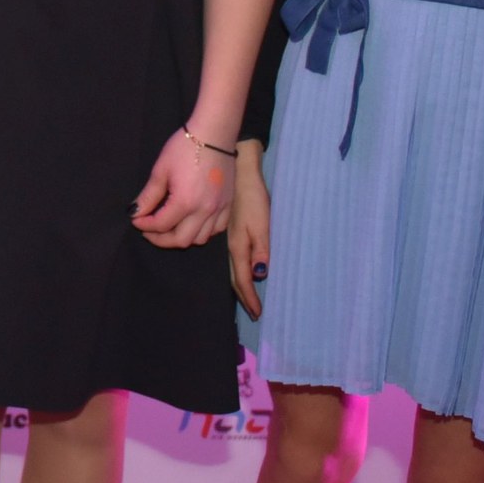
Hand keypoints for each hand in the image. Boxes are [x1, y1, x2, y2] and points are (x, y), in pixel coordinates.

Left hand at [132, 129, 234, 249]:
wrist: (214, 134)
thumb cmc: (183, 148)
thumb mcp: (160, 171)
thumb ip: (148, 196)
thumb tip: (135, 213)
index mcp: (186, 202)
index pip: (161, 225)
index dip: (145, 225)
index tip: (136, 220)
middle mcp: (205, 210)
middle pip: (181, 240)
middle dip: (161, 239)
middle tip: (149, 229)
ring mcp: (220, 209)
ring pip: (200, 238)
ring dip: (182, 236)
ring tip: (169, 226)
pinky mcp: (229, 204)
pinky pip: (217, 229)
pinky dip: (203, 231)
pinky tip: (192, 221)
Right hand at [228, 142, 269, 317]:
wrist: (234, 168)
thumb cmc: (251, 195)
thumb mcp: (260, 221)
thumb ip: (260, 247)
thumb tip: (260, 273)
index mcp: (238, 245)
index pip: (243, 278)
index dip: (250, 296)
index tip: (257, 314)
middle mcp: (229, 244)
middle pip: (233, 276)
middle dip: (242, 294)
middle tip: (251, 310)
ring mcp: (224, 235)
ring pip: (228, 265)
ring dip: (235, 283)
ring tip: (241, 295)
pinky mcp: (223, 227)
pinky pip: (225, 254)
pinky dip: (231, 267)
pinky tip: (232, 266)